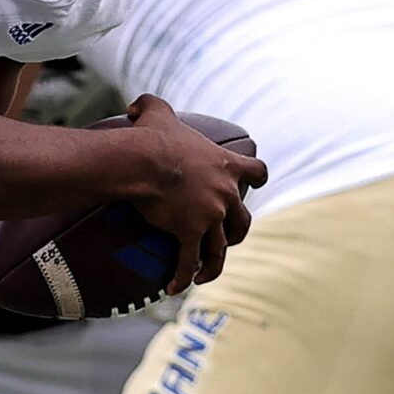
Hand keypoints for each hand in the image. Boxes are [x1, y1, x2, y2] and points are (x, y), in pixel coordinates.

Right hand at [117, 94, 267, 291]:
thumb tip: (135, 105)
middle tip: (225, 240)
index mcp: (225, 164)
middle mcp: (225, 192)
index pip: (258, 172)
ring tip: (202, 275)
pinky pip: (190, 261)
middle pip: (243, 219)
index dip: (257, 180)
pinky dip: (184, 276)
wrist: (145, 161)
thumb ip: (151, 104)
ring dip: (214, 264)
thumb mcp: (156, 111)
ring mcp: (211, 215)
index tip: (255, 186)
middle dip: (238, 232)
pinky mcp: (191, 232)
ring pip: (221, 248)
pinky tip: (173, 288)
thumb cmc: (151, 137)